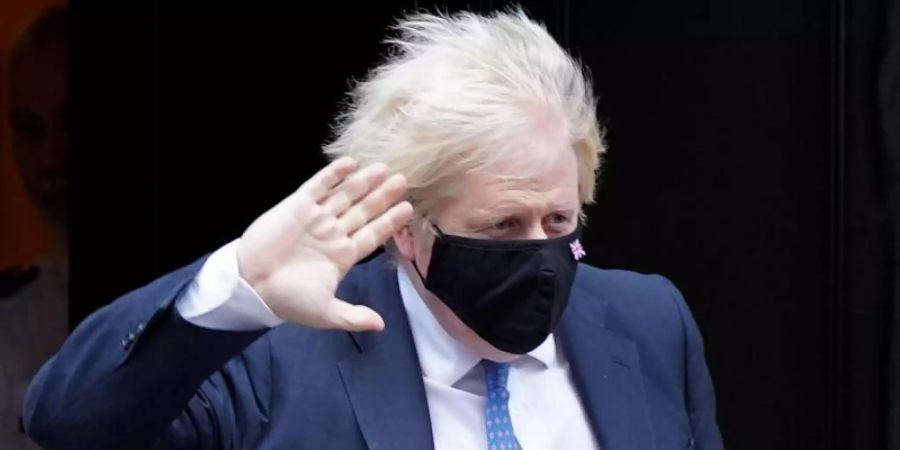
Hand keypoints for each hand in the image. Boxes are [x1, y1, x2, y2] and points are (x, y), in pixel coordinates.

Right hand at [236, 157, 412, 331]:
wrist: (251, 285)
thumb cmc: (288, 300)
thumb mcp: (325, 312)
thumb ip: (352, 317)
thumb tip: (380, 326)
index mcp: (342, 256)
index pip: (372, 235)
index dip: (389, 222)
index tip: (408, 208)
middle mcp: (333, 233)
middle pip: (363, 211)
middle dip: (383, 196)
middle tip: (403, 180)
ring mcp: (316, 218)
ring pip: (345, 195)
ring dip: (364, 182)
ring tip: (384, 168)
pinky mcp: (297, 206)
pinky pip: (318, 186)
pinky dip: (333, 175)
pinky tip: (350, 163)